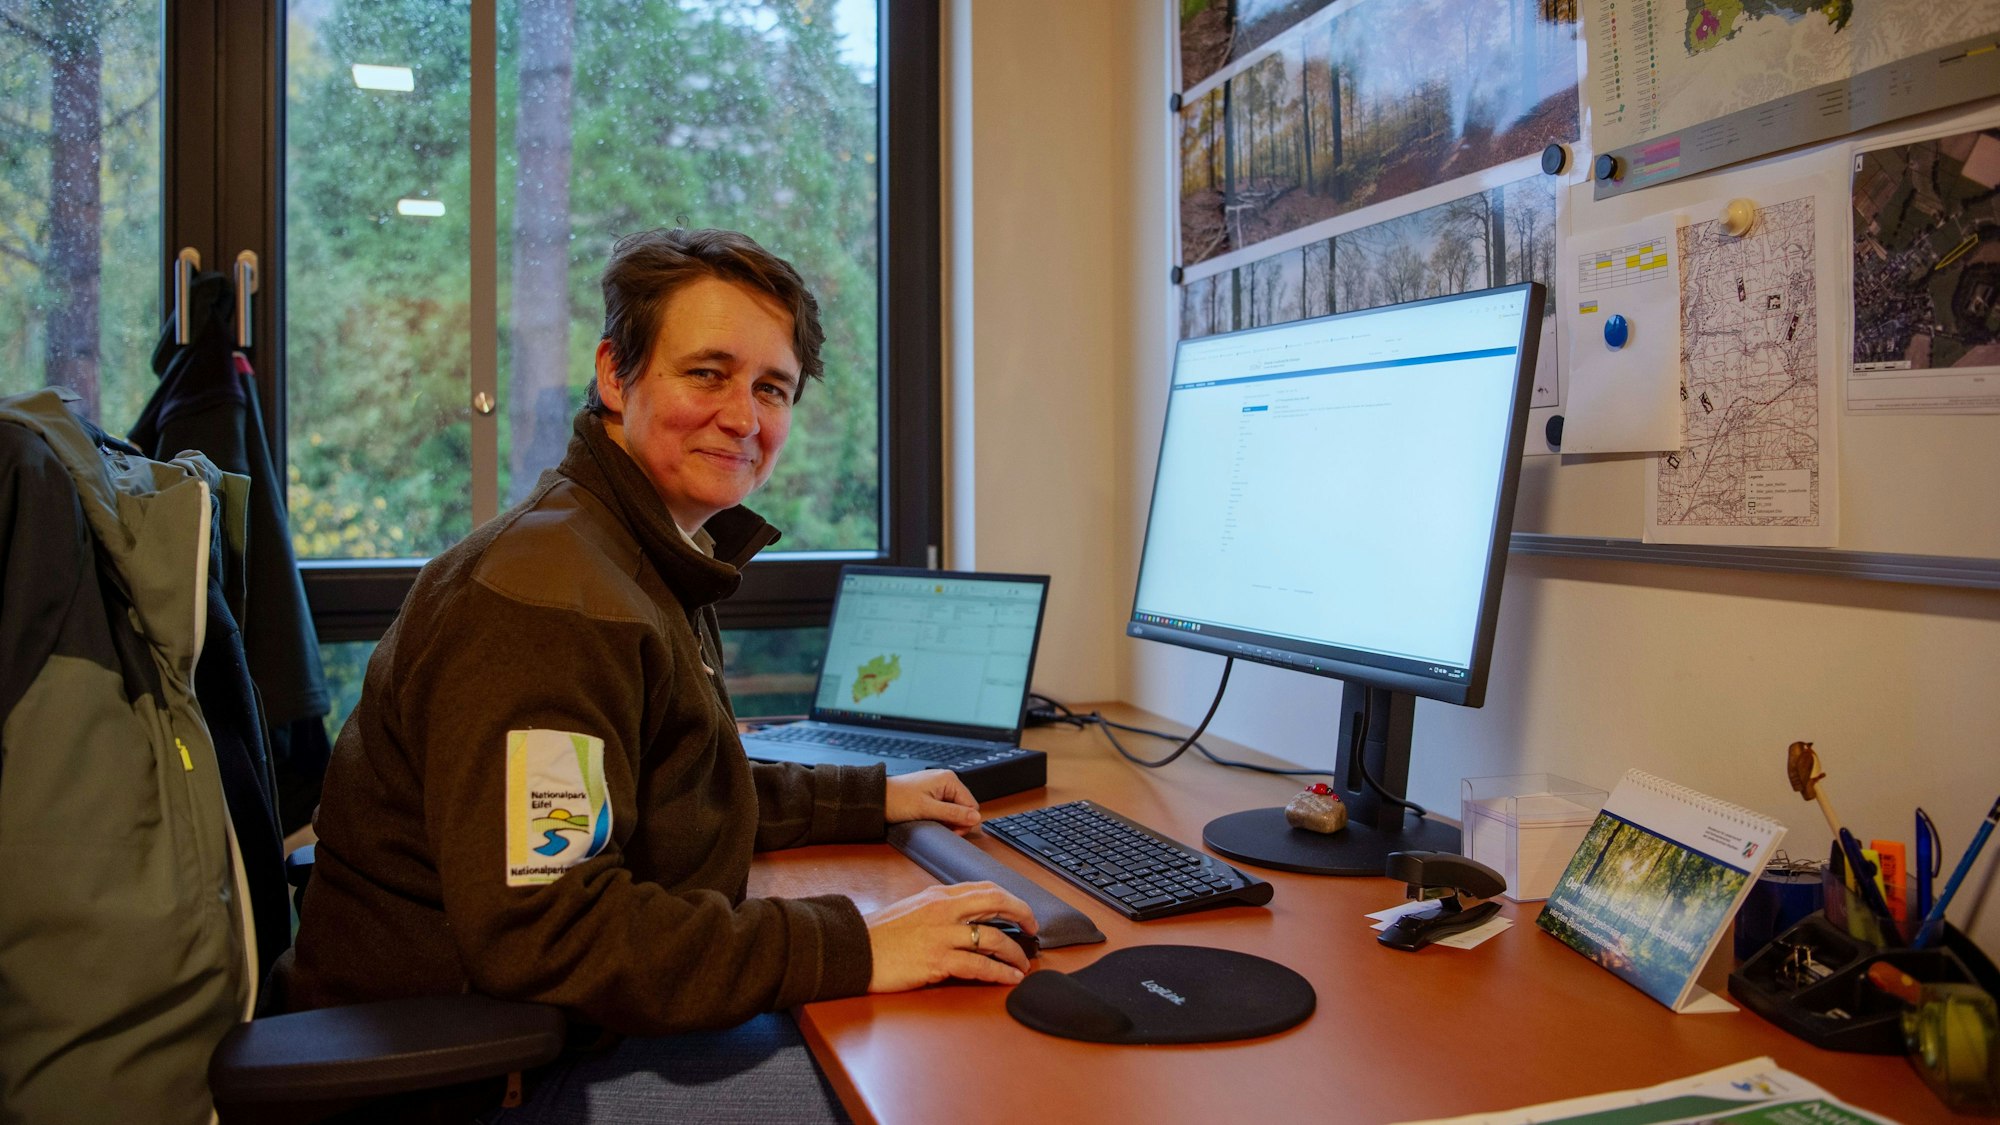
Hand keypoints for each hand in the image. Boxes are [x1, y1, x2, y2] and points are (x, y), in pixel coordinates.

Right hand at [863, 881, 1037, 991]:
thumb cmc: (879, 934)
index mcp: (938, 895)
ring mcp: (942, 936)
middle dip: (1022, 914)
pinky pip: (979, 966)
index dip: (1010, 898)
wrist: (853, 950)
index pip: (984, 889)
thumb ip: (939, 908)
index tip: (1021, 911)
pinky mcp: (938, 961)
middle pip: (996, 903)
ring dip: (1015, 952)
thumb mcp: (912, 908)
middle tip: (1033, 929)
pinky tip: (1010, 978)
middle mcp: (944, 910)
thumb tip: (965, 916)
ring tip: (1024, 964)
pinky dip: (1000, 973)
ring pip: (993, 938)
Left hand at [885, 769, 979, 833]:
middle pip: (964, 807)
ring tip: (932, 822)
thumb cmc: (897, 800)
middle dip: (956, 821)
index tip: (952, 831)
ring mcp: (939, 786)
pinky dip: (940, 816)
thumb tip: (975, 818)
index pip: (971, 805)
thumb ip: (953, 813)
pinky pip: (944, 807)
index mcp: (949, 779)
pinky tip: (929, 818)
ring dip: (947, 819)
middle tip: (940, 828)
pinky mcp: (931, 793)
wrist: (876, 798)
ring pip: (954, 808)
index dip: (965, 821)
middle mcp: (947, 780)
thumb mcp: (927, 810)